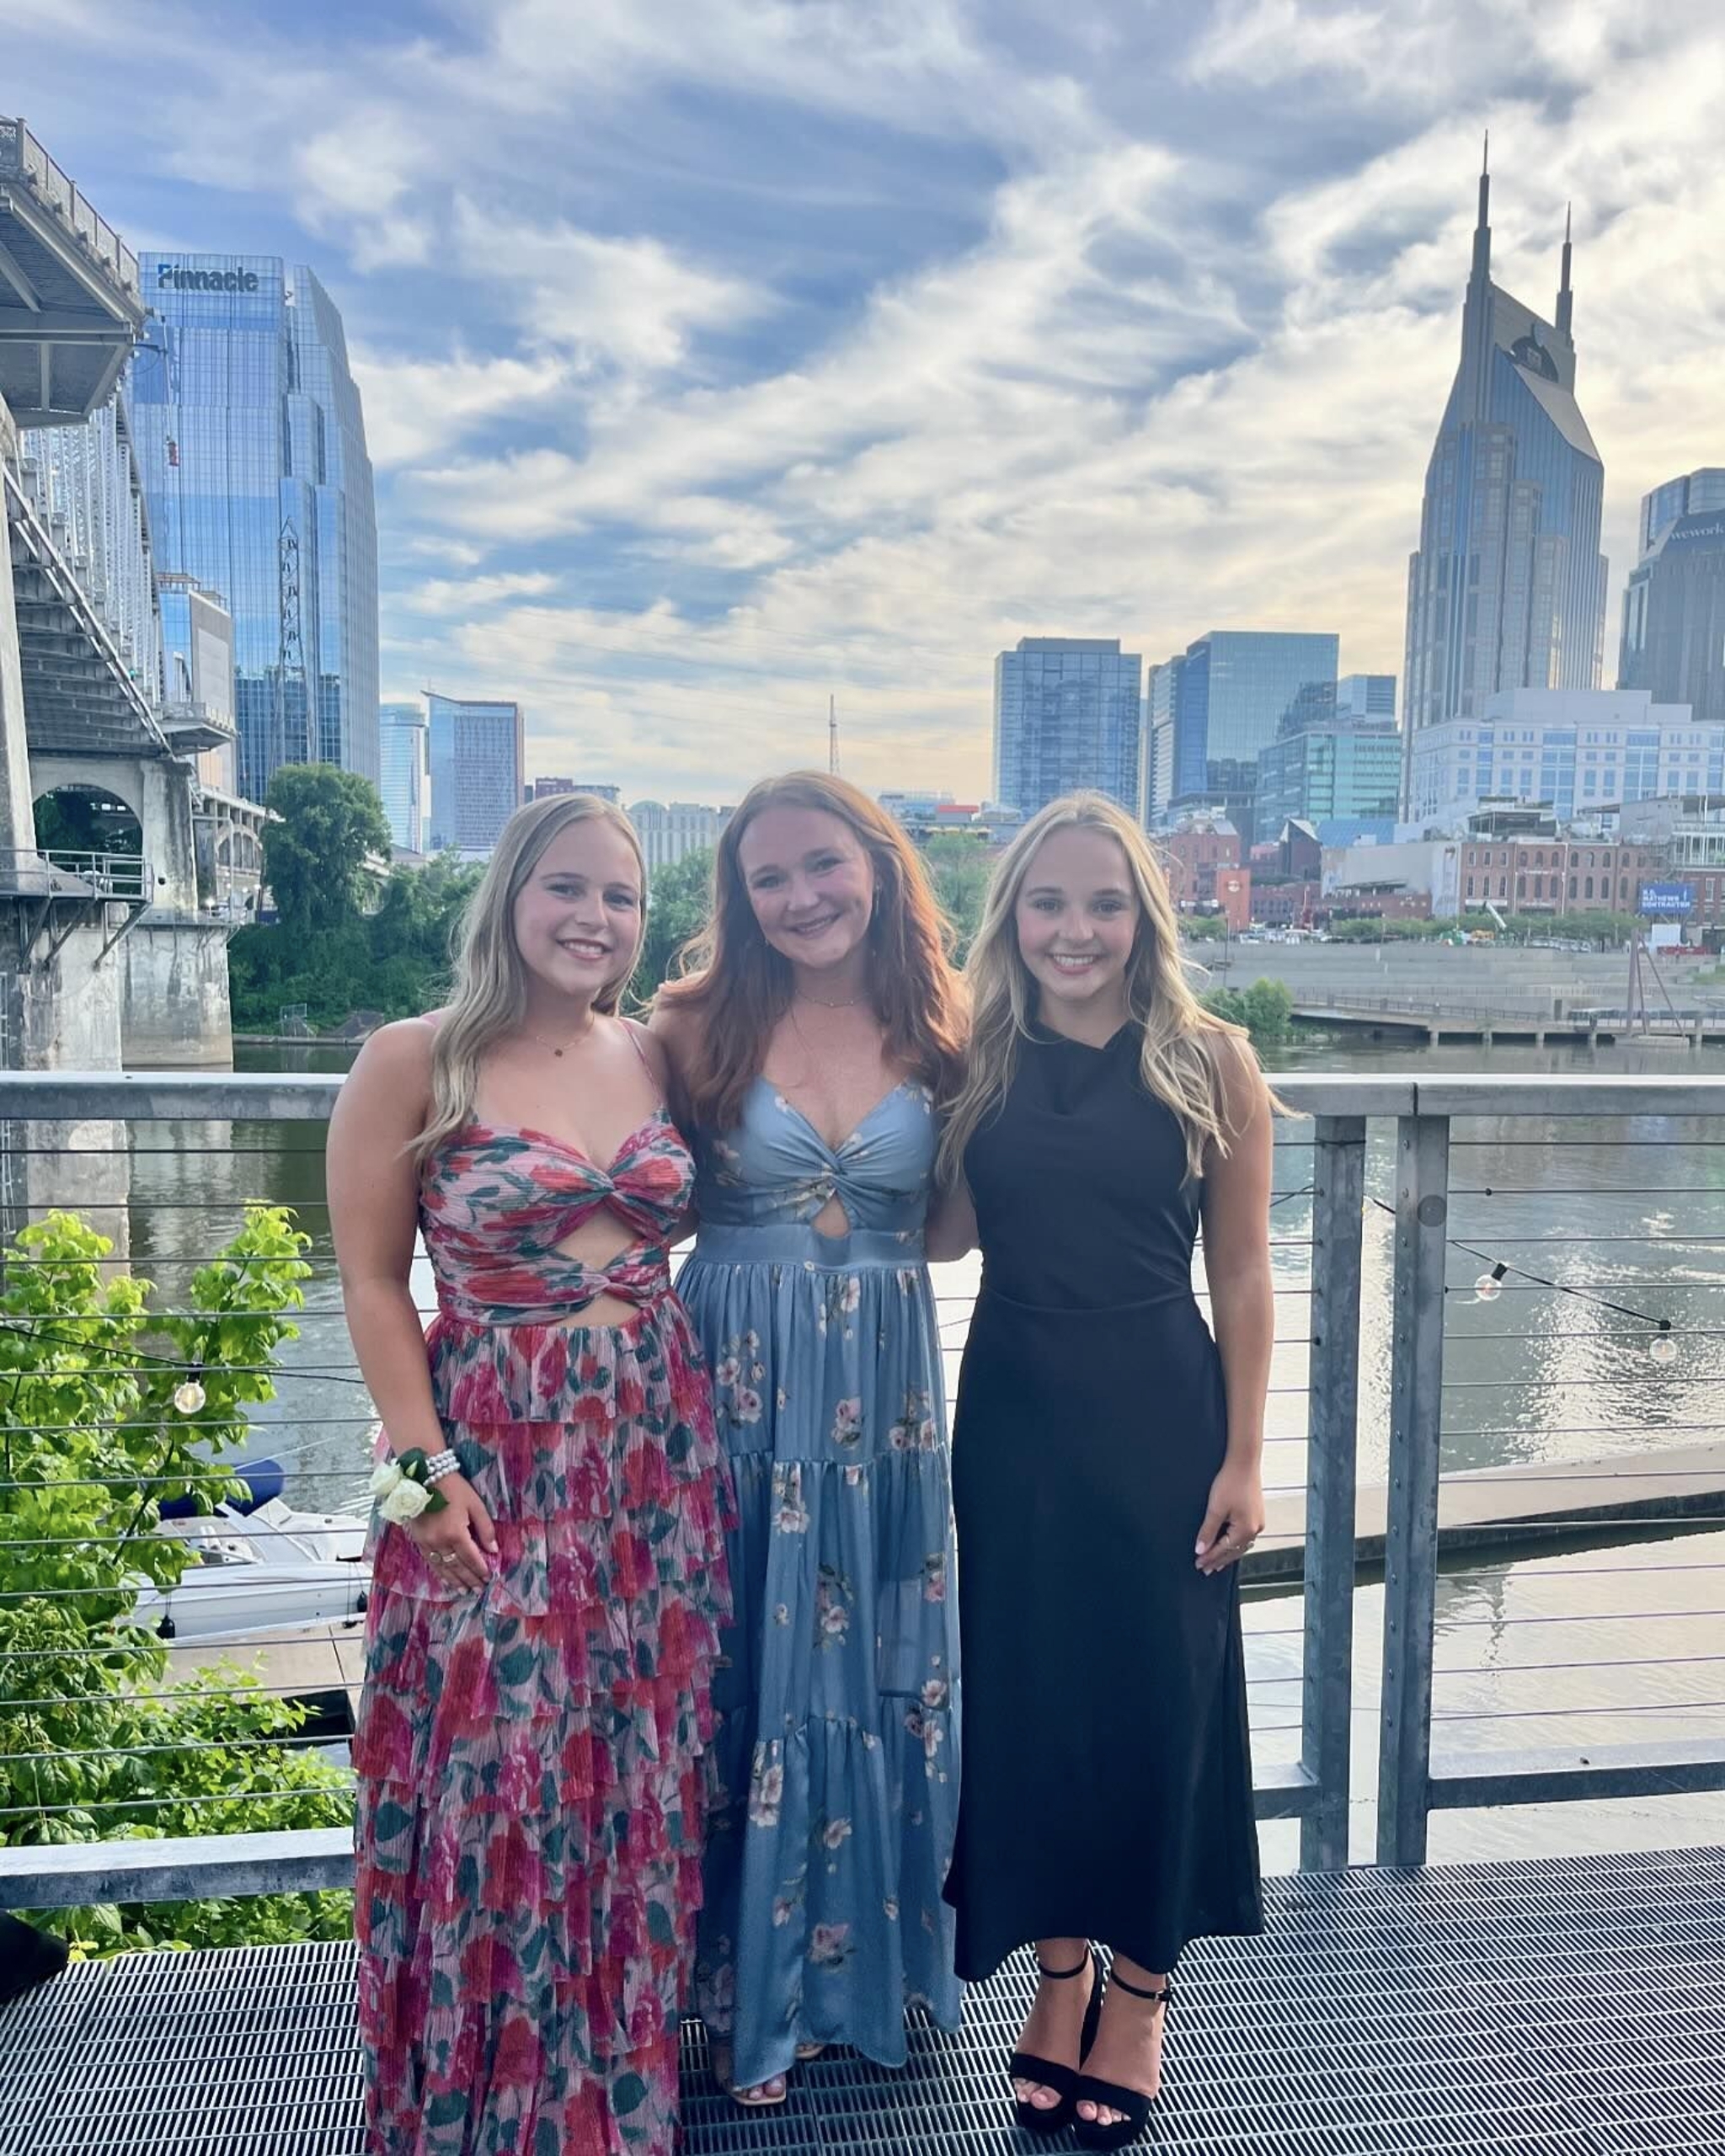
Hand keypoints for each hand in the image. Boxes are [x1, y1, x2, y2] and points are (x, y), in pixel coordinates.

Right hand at [404, 1475, 496, 1591]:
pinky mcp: (418, 1541)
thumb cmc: (454, 1489)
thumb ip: (485, 1528)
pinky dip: (440, 1573)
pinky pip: (430, 1562)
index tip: (489, 1578)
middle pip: (457, 1566)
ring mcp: (426, 1543)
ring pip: (443, 1568)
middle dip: (469, 1579)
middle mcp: (440, 1542)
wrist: (425, 1478)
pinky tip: (446, 1579)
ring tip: (464, 1591)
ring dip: (455, 1580)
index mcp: (456, 1533)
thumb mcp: (475, 1505)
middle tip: (478, 1590)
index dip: (481, 1569)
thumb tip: (493, 1550)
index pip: (471, 1558)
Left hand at [1195, 1459, 1263, 1574]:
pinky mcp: (1256, 1514)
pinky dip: (1234, 1543)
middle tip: (1205, 1568)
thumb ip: (1208, 1531)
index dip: (1209, 1558)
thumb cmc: (1230, 1482)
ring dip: (1227, 1553)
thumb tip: (1201, 1550)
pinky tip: (1229, 1544)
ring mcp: (1258, 1522)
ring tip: (1216, 1562)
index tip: (1198, 1564)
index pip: (1223, 1550)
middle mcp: (1255, 1529)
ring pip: (1241, 1545)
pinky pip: (1245, 1536)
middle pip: (1234, 1551)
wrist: (1244, 1462)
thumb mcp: (1215, 1508)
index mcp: (1245, 1530)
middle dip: (1218, 1560)